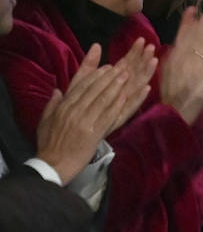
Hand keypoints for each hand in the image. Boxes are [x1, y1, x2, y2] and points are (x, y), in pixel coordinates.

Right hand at [35, 41, 156, 183]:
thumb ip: (52, 104)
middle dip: (109, 77)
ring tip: (126, 76)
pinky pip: (107, 116)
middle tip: (121, 67)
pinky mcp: (92, 133)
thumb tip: (57, 90)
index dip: (95, 75)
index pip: (81, 86)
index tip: (106, 67)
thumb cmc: (49, 144)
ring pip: (102, 99)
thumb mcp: (45, 121)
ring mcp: (83, 121)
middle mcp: (73, 110)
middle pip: (93, 89)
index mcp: (63, 107)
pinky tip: (126, 97)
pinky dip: (117, 105)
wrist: (52, 164)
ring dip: (116, 86)